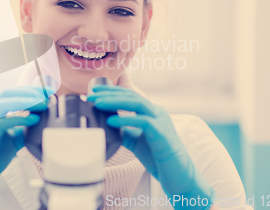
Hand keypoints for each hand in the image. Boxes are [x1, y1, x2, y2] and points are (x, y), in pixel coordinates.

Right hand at [0, 85, 53, 209]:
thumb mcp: (12, 139)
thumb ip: (22, 128)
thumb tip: (39, 119)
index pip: (9, 93)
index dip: (28, 90)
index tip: (45, 92)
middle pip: (7, 93)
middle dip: (29, 92)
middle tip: (47, 95)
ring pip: (5, 103)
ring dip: (26, 101)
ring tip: (43, 104)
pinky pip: (4, 122)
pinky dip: (21, 118)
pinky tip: (34, 120)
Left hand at [87, 85, 214, 209]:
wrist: (178, 176)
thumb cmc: (158, 157)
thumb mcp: (135, 140)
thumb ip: (124, 130)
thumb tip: (105, 123)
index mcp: (151, 112)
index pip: (129, 95)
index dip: (111, 92)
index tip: (94, 93)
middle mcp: (157, 112)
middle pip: (131, 95)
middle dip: (110, 94)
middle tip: (92, 95)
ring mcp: (161, 121)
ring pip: (137, 103)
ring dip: (115, 102)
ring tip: (98, 103)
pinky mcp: (162, 133)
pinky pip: (142, 121)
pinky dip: (125, 119)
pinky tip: (111, 120)